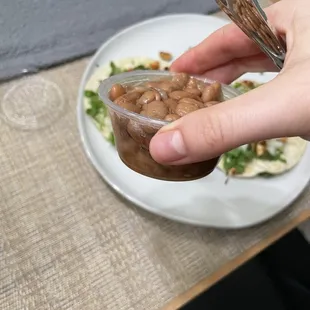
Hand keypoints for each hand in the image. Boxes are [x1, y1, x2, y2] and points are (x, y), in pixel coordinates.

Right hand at [150, 0, 309, 164]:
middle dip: (216, 71)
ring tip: (215, 100)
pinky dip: (266, 97)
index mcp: (295, 16)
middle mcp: (307, 32)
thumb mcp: (280, 106)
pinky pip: (286, 84)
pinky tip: (259, 109)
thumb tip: (166, 145)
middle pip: (247, 49)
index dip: (199, 54)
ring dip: (240, 83)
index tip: (175, 71)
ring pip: (268, 65)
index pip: (230, 34)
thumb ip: (223, 126)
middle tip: (189, 91)